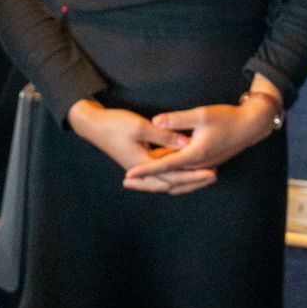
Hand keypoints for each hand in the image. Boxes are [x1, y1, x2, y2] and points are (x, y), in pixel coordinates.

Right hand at [66, 99, 215, 194]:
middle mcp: (142, 171)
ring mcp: (140, 168)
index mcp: (143, 164)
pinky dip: (174, 174)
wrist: (93, 125)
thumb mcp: (141, 126)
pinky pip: (160, 174)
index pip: (173, 176)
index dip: (194, 175)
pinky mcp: (139, 162)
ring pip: (166, 181)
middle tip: (213, 176)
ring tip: (203, 176)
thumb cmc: (115, 124)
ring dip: (184, 180)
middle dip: (193, 181)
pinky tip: (184, 170)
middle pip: (172, 184)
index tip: (211, 172)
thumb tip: (186, 143)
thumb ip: (164, 135)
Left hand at [123, 88, 280, 187]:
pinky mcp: (205, 165)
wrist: (250, 126)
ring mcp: (202, 167)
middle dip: (146, 181)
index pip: (164, 166)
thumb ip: (177, 119)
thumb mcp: (201, 114)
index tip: (128, 175)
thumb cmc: (227, 118)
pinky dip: (171, 180)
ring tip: (139, 182)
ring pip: (176, 181)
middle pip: (168, 179)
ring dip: (157, 182)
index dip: (145, 170)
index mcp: (194, 155)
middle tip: (126, 182)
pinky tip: (163, 176)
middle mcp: (197, 165)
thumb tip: (156, 120)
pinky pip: (184, 178)